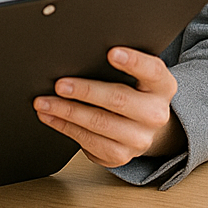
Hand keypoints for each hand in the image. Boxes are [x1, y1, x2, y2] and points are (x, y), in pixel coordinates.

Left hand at [33, 47, 183, 167]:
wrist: (143, 128)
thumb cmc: (133, 92)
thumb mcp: (136, 76)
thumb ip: (119, 64)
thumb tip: (81, 53)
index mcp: (162, 87)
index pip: (153, 71)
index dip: (134, 62)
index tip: (111, 53)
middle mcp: (155, 114)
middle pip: (119, 100)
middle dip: (85, 91)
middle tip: (60, 85)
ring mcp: (140, 138)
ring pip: (99, 123)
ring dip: (66, 112)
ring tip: (45, 102)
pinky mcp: (121, 155)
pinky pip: (89, 141)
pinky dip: (65, 127)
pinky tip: (51, 117)